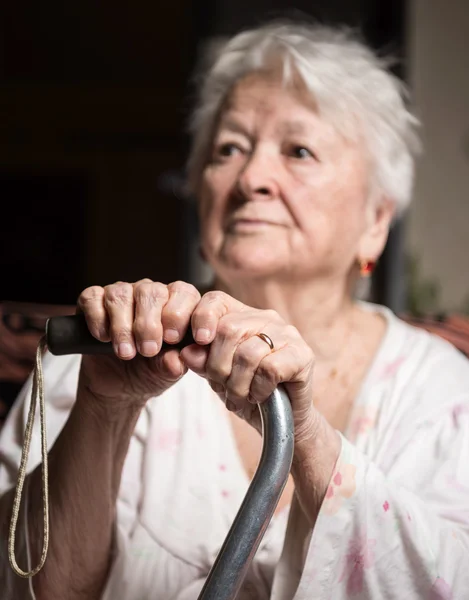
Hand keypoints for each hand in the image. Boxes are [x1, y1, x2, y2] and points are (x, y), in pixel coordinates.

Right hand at [76, 280, 200, 411]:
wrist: (117, 384)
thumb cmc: (149, 370)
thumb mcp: (165, 373)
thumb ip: (172, 365)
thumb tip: (176, 361)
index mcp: (177, 305)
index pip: (185, 293)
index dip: (180, 314)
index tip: (174, 339)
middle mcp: (151, 293)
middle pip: (152, 292)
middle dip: (149, 324)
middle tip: (148, 350)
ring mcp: (123, 294)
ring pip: (121, 294)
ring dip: (122, 327)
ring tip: (125, 352)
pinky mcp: (94, 300)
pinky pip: (93, 298)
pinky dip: (97, 318)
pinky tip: (103, 337)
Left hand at [180, 290, 316, 437]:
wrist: (281, 422)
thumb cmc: (248, 393)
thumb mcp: (216, 377)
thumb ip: (202, 361)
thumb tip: (187, 351)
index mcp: (241, 316)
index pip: (216, 300)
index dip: (201, 318)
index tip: (198, 342)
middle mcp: (265, 318)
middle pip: (229, 330)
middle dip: (218, 366)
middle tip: (223, 387)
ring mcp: (287, 333)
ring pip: (248, 353)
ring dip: (238, 385)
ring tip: (239, 398)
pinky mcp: (303, 354)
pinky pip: (270, 368)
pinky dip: (258, 389)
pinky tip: (259, 396)